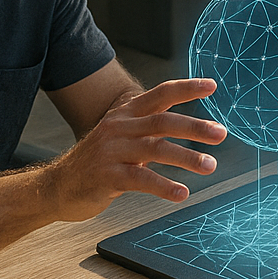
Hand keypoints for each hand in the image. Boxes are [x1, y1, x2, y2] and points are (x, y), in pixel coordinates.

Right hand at [47, 78, 226, 222]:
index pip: (160, 94)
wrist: (57, 187)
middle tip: (221, 133)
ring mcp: (111, 150)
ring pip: (155, 148)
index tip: (212, 86)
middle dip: (195, 127)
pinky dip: (164, 186)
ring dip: (187, 157)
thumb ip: (149, 130)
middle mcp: (119, 127)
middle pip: (163, 121)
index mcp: (126, 114)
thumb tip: (187, 127)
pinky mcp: (106, 175)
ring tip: (210, 165)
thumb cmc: (98, 163)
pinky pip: (141, 179)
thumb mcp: (122, 138)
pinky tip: (182, 192)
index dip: (187, 88)